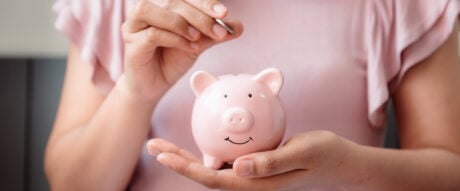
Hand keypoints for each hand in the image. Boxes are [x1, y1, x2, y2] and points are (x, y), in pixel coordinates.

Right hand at [120, 0, 242, 99]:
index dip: (205, 2)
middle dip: (199, 15)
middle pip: (172, 0)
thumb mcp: (198, 43)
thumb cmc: (172, 60)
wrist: (154, 86)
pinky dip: (175, 39)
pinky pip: (153, 34)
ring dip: (181, 22)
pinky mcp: (132, 43)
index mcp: (161, 4)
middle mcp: (145, 9)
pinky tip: (190, 49)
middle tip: (219, 31)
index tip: (224, 14)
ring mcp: (134, 25)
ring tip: (198, 38)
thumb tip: (239, 26)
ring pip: (154, 10)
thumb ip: (215, 34)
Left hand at [146, 131, 356, 189]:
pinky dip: (211, 147)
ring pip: (214, 167)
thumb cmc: (325, 156)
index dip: (187, 167)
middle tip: (153, 145)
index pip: (215, 178)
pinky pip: (228, 158)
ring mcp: (252, 175)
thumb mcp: (303, 153)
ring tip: (165, 144)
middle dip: (178, 161)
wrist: (340, 163)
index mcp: (258, 184)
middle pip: (207, 173)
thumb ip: (271, 163)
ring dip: (188, 156)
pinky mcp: (256, 166)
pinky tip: (201, 136)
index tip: (164, 155)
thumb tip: (237, 168)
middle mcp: (250, 183)